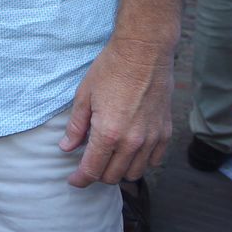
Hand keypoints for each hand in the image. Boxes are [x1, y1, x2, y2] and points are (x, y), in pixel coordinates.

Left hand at [59, 37, 174, 185]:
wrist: (144, 51)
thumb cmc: (111, 69)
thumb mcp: (84, 95)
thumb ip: (76, 126)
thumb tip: (66, 147)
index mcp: (108, 133)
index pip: (92, 171)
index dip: (80, 179)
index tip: (73, 179)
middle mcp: (131, 141)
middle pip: (113, 176)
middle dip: (97, 174)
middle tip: (89, 163)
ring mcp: (151, 138)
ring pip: (134, 173)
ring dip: (119, 171)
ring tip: (110, 158)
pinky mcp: (165, 132)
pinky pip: (154, 161)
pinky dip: (141, 162)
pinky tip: (131, 151)